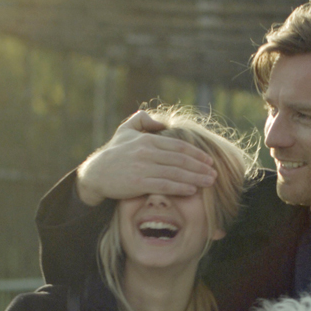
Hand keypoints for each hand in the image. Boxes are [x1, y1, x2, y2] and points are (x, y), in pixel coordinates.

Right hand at [74, 110, 216, 205]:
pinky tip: (192, 190)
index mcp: (147, 139)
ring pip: (175, 173)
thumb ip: (142, 120)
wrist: (96, 174)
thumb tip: (161, 122)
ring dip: (195, 178)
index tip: (209, 160)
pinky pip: (164, 185)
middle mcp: (146, 152)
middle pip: (180, 160)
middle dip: (200, 167)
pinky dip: (180, 187)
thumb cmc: (113, 153)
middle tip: (215, 173)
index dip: (196, 153)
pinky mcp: (138, 183)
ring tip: (209, 182)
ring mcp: (142, 167)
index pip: (178, 146)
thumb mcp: (125, 130)